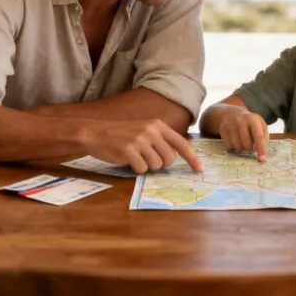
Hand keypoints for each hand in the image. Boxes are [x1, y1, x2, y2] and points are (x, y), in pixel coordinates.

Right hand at [80, 119, 203, 173]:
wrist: (95, 132)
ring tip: (134, 156)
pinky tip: (127, 159)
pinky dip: (136, 169)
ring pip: (156, 165)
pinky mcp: (129, 150)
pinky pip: (142, 169)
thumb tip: (176, 157)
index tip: (200, 170)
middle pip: (169, 159)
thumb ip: (160, 140)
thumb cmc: (120, 134)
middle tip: (146, 158)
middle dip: (160, 164)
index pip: (181, 143)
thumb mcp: (143, 130)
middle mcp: (151, 131)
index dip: (192, 158)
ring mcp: (140, 140)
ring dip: (146, 166)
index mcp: (157, 125)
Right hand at [219, 108, 268, 161]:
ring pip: (237, 146)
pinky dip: (233, 147)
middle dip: (250, 149)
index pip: (258, 136)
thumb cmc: (249, 122)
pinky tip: (235, 141)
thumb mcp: (260, 124)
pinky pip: (228, 146)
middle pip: (246, 144)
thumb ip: (264, 136)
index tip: (262, 159)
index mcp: (252, 119)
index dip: (261, 149)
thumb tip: (262, 151)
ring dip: (241, 148)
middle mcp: (240, 121)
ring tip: (243, 142)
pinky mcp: (222, 129)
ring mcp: (230, 125)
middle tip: (251, 147)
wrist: (231, 114)